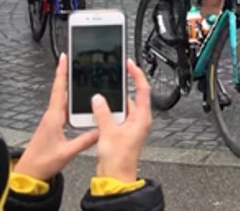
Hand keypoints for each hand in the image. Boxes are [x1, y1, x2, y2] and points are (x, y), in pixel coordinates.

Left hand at [13, 54, 99, 181]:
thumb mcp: (67, 152)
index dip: (62, 72)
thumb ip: (85, 140)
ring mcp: (51, 121)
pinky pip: (62, 109)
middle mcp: (51, 117)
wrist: (29, 173)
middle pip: (61, 90)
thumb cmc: (42, 163)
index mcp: (54, 118)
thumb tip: (100, 130)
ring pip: (62, 100)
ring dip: (69, 87)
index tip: (64, 58)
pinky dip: (70, 101)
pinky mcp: (52, 127)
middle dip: (67, 75)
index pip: (59, 90)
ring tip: (79, 77)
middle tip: (75, 62)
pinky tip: (76, 102)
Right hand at [91, 59, 151, 183]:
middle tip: (113, 75)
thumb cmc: (120, 159)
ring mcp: (130, 126)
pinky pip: (114, 115)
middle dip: (121, 87)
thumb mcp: (109, 132)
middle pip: (131, 96)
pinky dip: (106, 111)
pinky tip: (97, 109)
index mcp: (142, 117)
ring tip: (101, 93)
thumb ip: (103, 113)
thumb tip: (98, 98)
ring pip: (121, 106)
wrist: (115, 176)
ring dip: (111, 101)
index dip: (137, 74)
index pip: (143, 89)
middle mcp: (138, 120)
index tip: (130, 64)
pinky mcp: (121, 131)